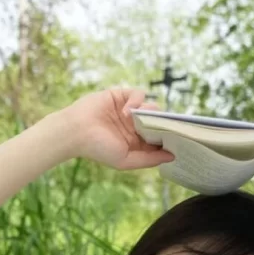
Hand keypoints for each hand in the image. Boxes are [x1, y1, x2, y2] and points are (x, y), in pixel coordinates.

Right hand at [61, 87, 175, 170]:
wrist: (76, 131)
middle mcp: (135, 125)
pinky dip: (136, 101)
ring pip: (151, 106)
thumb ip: (149, 159)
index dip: (169, 137)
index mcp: (137, 141)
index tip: (177, 140)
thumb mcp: (126, 160)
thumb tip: (172, 156)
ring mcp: (129, 109)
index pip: (160, 137)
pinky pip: (139, 94)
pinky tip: (127, 112)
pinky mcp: (121, 95)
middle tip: (165, 127)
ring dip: (149, 113)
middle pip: (159, 120)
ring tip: (137, 122)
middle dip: (163, 123)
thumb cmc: (98, 149)